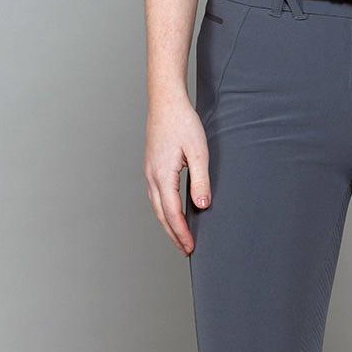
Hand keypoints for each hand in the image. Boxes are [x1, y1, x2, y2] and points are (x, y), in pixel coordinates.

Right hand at [143, 94, 211, 255]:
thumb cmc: (183, 122)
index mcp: (162, 175)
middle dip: (173, 233)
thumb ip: (200, 179)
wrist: (165, 101)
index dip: (181, 232)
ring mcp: (149, 171)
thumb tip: (202, 205)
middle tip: (185, 249)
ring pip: (156, 205)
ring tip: (179, 235)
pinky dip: (163, 208)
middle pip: (161, 214)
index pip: (172, 213)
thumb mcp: (198, 150)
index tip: (190, 247)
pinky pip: (155, 194)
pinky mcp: (151, 165)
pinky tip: (171, 210)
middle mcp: (152, 176)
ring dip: (167, 223)